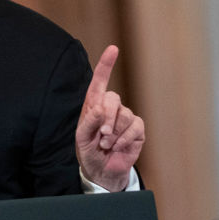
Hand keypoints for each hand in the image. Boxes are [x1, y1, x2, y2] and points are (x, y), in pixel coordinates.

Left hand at [75, 45, 144, 190]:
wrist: (102, 170)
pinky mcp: (137, 129)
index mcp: (94, 104)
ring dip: (114, 134)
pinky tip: (118, 147)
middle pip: (113, 98)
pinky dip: (124, 139)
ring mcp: (125, 117)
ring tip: (106, 145)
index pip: (100, 80)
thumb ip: (89, 122)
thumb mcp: (82, 138)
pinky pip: (134, 127)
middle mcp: (111, 107)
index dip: (106, 64)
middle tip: (102, 135)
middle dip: (106, 117)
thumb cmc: (89, 150)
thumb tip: (99, 108)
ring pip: (124, 115)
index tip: (113, 49)